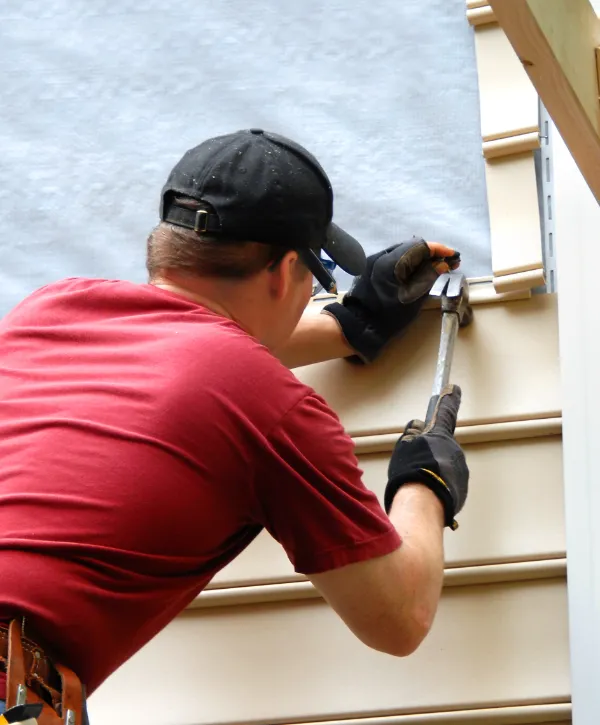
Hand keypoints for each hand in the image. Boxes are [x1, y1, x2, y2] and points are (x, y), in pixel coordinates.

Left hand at [322, 238, 459, 362]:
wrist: (359, 327)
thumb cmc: (388, 317)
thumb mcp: (413, 298)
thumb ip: (428, 277)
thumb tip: (442, 264)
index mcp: (391, 263)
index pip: (419, 247)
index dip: (439, 249)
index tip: (453, 256)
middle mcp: (381, 256)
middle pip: (411, 247)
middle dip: (432, 253)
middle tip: (449, 262)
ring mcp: (374, 260)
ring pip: (403, 252)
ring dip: (421, 258)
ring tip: (438, 266)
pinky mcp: (372, 267)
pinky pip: (395, 259)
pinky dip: (409, 263)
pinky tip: (420, 270)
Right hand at [384, 385, 468, 529]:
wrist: (423, 502)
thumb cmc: (412, 472)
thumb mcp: (405, 445)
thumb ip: (412, 434)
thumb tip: (417, 426)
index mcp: (441, 436)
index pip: (445, 413)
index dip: (449, 400)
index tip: (454, 389)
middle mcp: (455, 451)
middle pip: (442, 446)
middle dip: (432, 452)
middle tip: (416, 462)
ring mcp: (460, 472)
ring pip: (445, 466)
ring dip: (434, 471)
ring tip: (418, 481)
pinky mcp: (460, 490)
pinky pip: (447, 482)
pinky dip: (438, 485)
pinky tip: (426, 492)